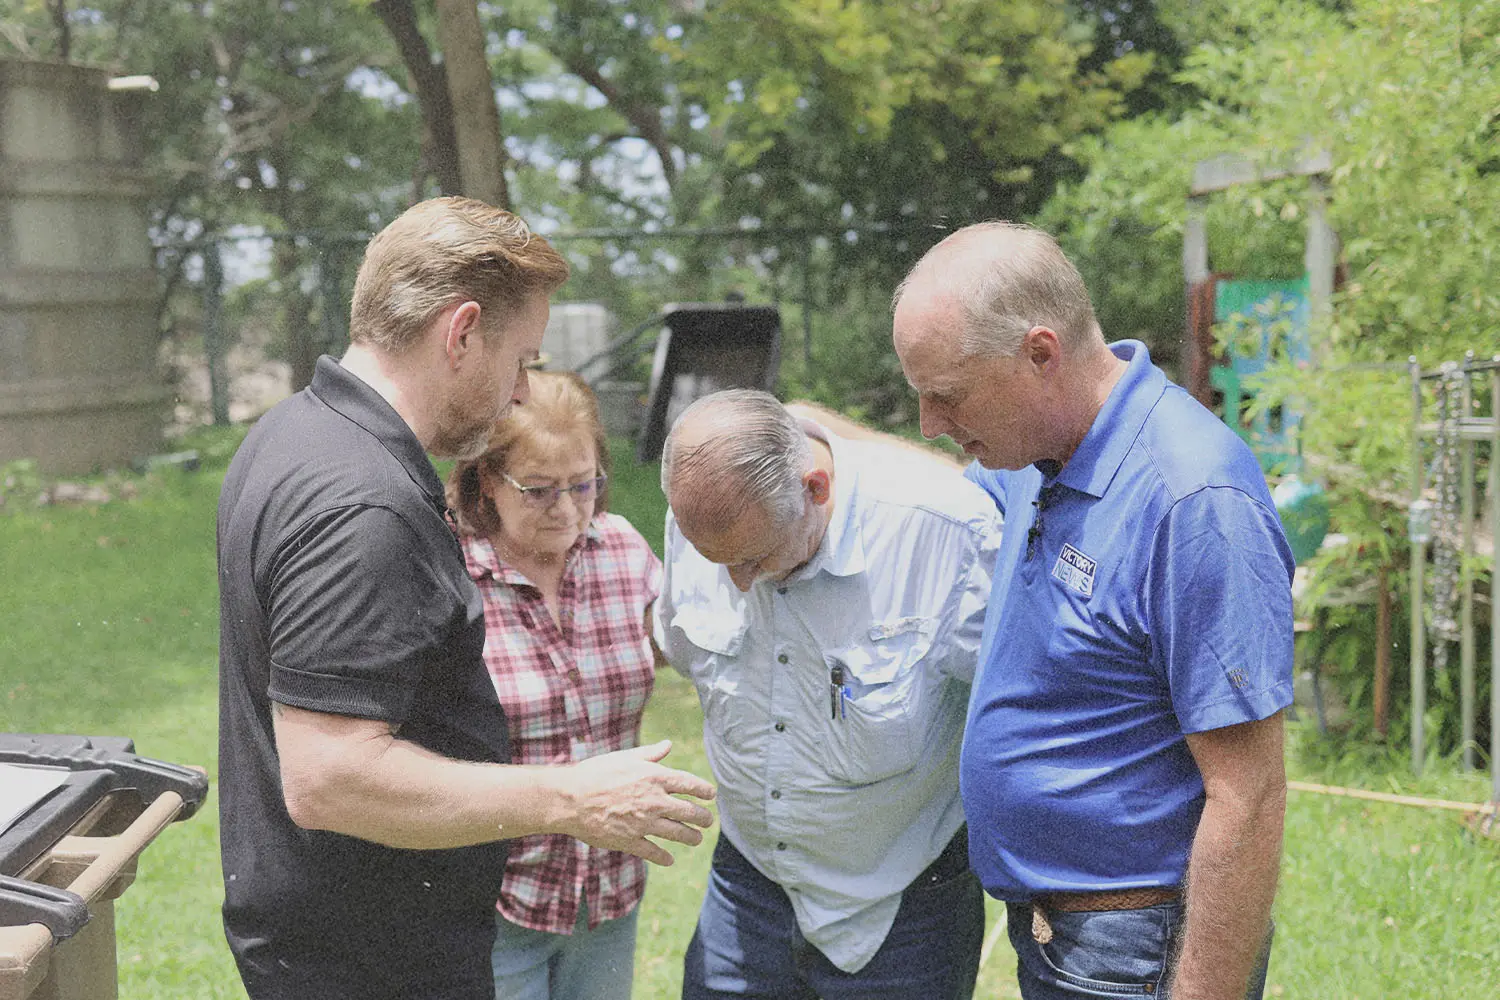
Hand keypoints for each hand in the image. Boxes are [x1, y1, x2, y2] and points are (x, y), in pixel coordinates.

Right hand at [556, 740, 715, 865]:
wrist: (571, 798)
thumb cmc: (596, 772)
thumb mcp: (625, 757)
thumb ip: (650, 754)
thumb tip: (668, 745)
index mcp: (654, 777)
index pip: (690, 785)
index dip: (704, 791)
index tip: (711, 795)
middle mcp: (654, 801)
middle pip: (689, 812)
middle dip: (703, 817)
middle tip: (708, 820)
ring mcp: (643, 823)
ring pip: (677, 833)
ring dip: (691, 837)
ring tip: (696, 839)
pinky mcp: (629, 841)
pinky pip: (653, 852)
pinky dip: (663, 857)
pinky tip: (669, 859)